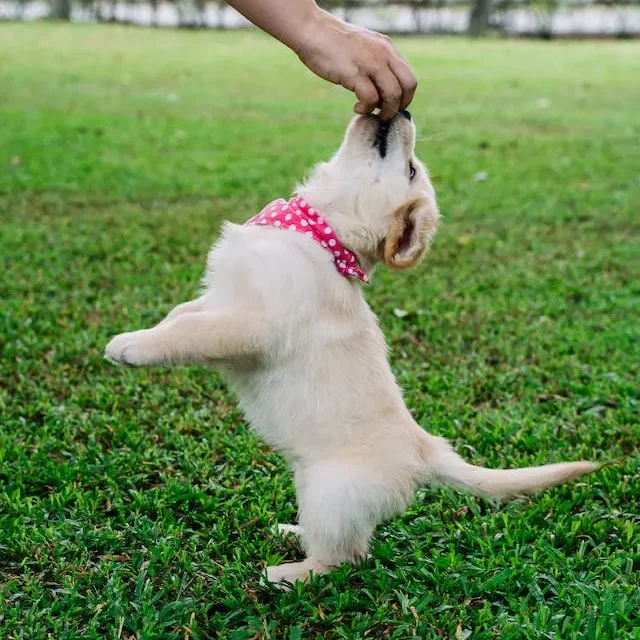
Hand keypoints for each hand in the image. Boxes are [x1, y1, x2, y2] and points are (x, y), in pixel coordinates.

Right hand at [295, 11, 416, 119]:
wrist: (311, 30)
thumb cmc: (332, 42)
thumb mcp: (362, 48)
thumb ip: (375, 62)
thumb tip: (380, 87)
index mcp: (387, 48)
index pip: (409, 76)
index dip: (404, 97)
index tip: (390, 105)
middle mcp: (383, 54)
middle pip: (408, 85)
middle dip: (400, 106)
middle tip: (384, 114)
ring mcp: (370, 62)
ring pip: (393, 94)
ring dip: (385, 110)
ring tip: (370, 112)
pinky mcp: (354, 73)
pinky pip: (371, 98)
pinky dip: (366, 108)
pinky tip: (356, 107)